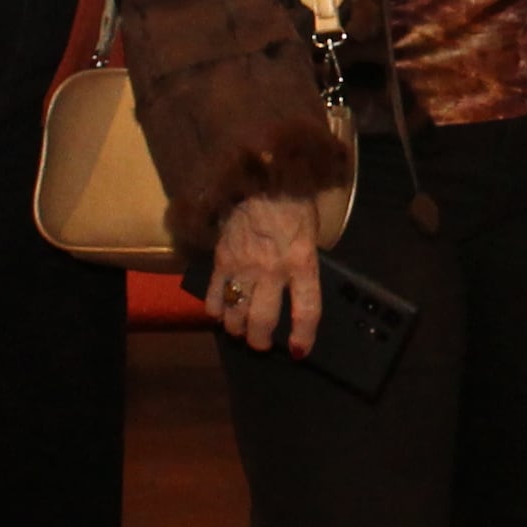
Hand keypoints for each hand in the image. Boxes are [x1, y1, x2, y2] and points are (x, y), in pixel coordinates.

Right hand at [209, 192, 326, 355]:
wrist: (261, 175)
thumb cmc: (294, 201)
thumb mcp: (311, 233)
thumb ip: (304, 262)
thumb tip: (299, 288)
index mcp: (302, 262)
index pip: (307, 311)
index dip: (303, 336)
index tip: (299, 351)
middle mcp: (272, 270)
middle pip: (263, 321)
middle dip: (261, 340)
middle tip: (261, 343)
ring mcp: (244, 266)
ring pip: (236, 314)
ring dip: (237, 328)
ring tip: (239, 330)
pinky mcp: (221, 259)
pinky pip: (215, 294)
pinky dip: (215, 309)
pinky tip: (219, 312)